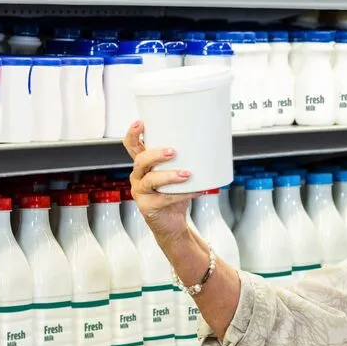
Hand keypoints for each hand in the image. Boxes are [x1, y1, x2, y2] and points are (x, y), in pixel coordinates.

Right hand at [123, 121, 199, 243]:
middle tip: (174, 151)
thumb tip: (214, 142)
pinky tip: (197, 191)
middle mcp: (139, 176)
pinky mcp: (148, 206)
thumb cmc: (177, 194)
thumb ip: (189, 160)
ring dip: (169, 175)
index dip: (133, 134)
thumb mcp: (180, 173)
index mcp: (144, 165)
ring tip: (187, 174)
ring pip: (150, 179)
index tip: (141, 123)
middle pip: (140, 160)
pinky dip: (183, 194)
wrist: (173, 223)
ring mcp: (141, 192)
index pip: (132, 146)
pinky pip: (164, 198)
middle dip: (156, 154)